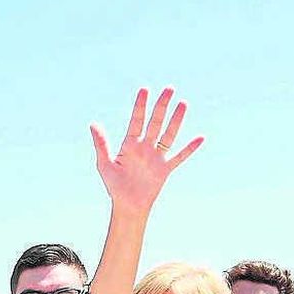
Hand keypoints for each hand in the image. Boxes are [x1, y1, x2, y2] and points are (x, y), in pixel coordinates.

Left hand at [90, 87, 202, 215]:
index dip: (140, 106)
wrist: (127, 206)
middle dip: (162, 106)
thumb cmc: (114, 186)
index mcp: (129, 144)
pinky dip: (190, 148)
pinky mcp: (165, 169)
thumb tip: (93, 124)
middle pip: (155, 122)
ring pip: (169, 134)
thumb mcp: (104, 164)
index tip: (145, 90)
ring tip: (184, 103)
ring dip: (176, 120)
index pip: (137, 120)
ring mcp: (156, 157)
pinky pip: (179, 157)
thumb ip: (101, 143)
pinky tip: (200, 137)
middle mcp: (145, 147)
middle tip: (169, 88)